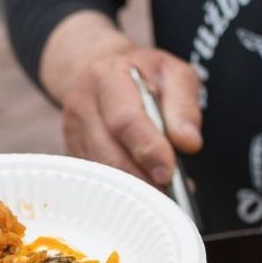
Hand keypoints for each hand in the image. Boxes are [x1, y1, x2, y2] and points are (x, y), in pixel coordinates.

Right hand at [61, 47, 202, 185]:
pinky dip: (122, 191)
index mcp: (107, 76)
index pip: (125, 121)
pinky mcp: (72, 151)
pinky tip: (144, 186)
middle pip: (109, 154)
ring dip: (134, 189)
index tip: (168, 172)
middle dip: (142, 179)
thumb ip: (184, 105)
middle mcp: (82, 103)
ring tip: (161, 192)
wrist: (104, 70)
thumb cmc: (145, 74)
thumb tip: (188, 143)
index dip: (148, 150)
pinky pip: (97, 180)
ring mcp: (73, 130)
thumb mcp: (174, 74)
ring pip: (102, 172)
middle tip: (169, 193)